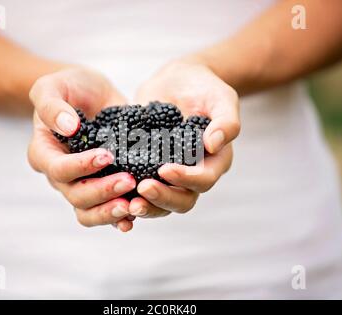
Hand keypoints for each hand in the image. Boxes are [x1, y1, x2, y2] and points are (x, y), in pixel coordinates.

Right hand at [28, 67, 136, 231]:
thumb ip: (52, 105)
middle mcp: (60, 175)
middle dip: (102, 191)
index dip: (81, 166)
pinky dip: (119, 218)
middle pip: (76, 196)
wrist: (90, 94)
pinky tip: (136, 216)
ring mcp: (81, 183)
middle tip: (129, 180)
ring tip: (133, 206)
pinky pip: (106, 211)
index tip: (107, 155)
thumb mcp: (53, 85)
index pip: (58, 169)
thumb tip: (68, 127)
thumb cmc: (69, 88)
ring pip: (88, 212)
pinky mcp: (102, 185)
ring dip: (110, 213)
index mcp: (44, 152)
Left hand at [131, 60, 239, 217]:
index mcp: (215, 161)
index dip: (186, 179)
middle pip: (183, 200)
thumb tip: (214, 144)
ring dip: (147, 206)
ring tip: (128, 203)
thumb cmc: (204, 87)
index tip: (165, 169)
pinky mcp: (149, 169)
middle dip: (163, 198)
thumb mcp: (221, 98)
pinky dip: (130, 195)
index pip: (204, 179)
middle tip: (142, 189)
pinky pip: (142, 191)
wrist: (178, 81)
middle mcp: (194, 173)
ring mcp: (171, 174)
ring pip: (162, 203)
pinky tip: (115, 192)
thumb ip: (226, 121)